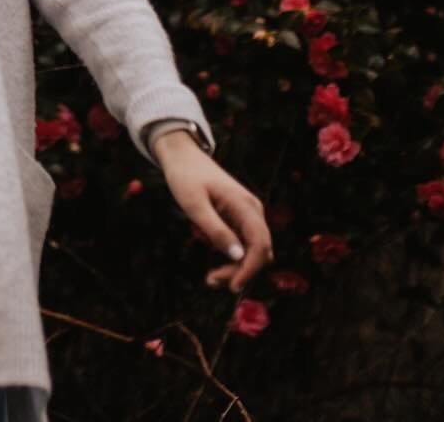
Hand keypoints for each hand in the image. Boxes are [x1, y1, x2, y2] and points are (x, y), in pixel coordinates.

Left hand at [151, 130, 273, 292]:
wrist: (183, 157)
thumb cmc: (185, 177)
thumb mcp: (194, 204)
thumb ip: (216, 230)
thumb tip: (239, 257)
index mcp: (245, 205)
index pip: (260, 244)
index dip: (250, 268)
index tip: (233, 286)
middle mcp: (252, 210)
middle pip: (260, 251)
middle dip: (241, 270)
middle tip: (211, 280)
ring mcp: (248, 214)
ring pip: (253, 251)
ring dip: (237, 267)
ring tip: (211, 277)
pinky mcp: (240, 218)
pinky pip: (244, 244)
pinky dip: (234, 257)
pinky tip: (216, 263)